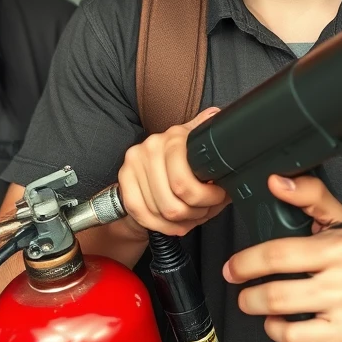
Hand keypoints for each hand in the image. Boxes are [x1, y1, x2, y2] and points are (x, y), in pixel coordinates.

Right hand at [118, 107, 227, 235]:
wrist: (155, 169)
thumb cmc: (184, 165)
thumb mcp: (201, 150)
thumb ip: (211, 138)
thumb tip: (218, 116)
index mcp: (175, 137)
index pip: (184, 183)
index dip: (207, 198)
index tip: (217, 198)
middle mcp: (151, 146)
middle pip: (174, 203)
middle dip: (195, 213)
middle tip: (203, 210)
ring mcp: (134, 162)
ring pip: (160, 211)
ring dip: (180, 222)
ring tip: (190, 216)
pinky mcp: (123, 177)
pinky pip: (141, 213)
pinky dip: (161, 226)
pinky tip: (173, 223)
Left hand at [224, 174, 341, 341]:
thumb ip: (311, 197)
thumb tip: (277, 182)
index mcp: (341, 248)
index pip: (280, 253)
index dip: (247, 261)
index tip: (234, 266)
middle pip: (276, 291)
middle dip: (247, 292)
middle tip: (240, 287)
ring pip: (283, 316)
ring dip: (258, 310)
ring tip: (255, 303)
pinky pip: (296, 340)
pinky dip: (278, 331)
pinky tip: (280, 322)